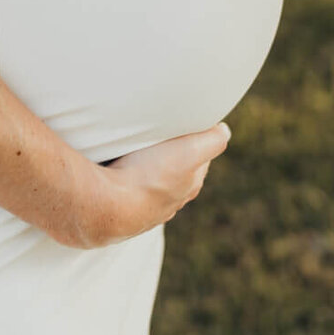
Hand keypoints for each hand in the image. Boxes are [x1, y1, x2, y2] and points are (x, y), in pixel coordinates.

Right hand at [62, 123, 231, 247]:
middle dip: (170, 152)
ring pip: (150, 180)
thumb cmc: (149, 176)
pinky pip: (126, 189)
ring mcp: (145, 208)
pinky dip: (125, 177)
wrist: (110, 207)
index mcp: (189, 185)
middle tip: (158, 133)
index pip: (199, 158)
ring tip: (134, 148)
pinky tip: (116, 168)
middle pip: (175, 170)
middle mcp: (171, 201)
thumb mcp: (189, 151)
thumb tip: (224, 129)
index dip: (194, 139)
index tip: (184, 124)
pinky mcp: (121, 210)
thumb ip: (212, 140)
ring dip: (145, 165)